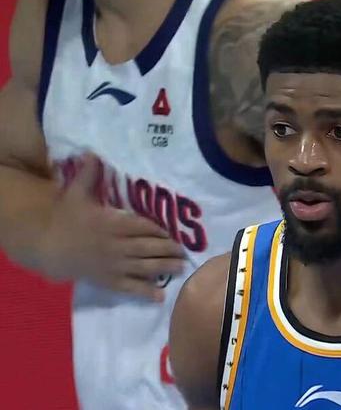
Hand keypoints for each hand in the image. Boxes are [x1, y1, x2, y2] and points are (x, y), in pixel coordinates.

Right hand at [37, 154, 185, 300]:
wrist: (47, 246)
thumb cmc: (65, 218)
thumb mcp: (75, 193)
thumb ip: (88, 175)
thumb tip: (92, 152)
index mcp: (110, 224)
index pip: (141, 226)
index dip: (158, 230)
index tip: (172, 232)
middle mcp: (115, 246)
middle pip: (147, 248)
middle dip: (168, 249)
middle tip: (185, 251)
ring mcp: (112, 265)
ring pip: (143, 267)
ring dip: (164, 268)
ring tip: (182, 268)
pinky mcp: (107, 280)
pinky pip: (129, 287)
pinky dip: (145, 292)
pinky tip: (160, 296)